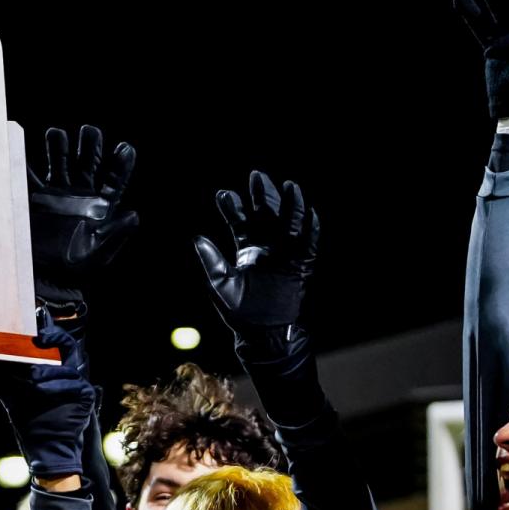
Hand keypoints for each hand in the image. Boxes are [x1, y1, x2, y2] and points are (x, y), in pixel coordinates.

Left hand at [0, 326, 94, 479]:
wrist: (43, 446)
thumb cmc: (29, 418)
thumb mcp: (8, 395)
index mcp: (51, 366)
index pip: (51, 340)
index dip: (46, 328)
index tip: (36, 316)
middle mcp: (66, 370)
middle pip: (66, 344)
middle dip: (54, 337)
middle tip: (39, 337)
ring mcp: (77, 383)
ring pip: (68, 366)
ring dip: (49, 371)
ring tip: (32, 379)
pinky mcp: (85, 396)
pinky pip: (74, 385)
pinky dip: (57, 388)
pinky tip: (42, 391)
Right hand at [28, 125, 137, 302]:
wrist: (45, 279)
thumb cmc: (77, 268)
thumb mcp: (100, 254)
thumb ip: (116, 234)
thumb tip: (133, 215)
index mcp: (101, 205)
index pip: (115, 178)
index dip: (121, 163)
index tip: (125, 148)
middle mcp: (81, 193)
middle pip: (88, 159)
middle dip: (89, 143)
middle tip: (88, 132)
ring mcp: (57, 193)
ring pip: (60, 159)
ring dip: (59, 144)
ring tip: (56, 134)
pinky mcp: (34, 198)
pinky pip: (30, 175)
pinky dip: (26, 161)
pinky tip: (21, 147)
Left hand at [194, 171, 318, 331]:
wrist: (262, 333)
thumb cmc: (238, 311)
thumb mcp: (219, 284)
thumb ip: (211, 261)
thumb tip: (197, 237)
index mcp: (245, 249)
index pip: (240, 222)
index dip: (233, 208)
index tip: (223, 195)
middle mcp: (266, 247)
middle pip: (266, 215)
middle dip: (262, 196)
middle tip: (256, 176)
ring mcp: (284, 255)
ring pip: (289, 224)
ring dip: (290, 205)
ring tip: (288, 185)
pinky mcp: (300, 267)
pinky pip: (308, 245)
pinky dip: (311, 230)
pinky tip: (310, 214)